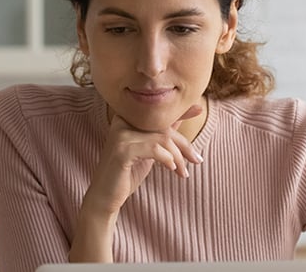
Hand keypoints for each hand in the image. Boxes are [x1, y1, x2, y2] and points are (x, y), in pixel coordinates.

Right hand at [81, 105, 204, 216]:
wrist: (106, 196)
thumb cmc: (127, 173)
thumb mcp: (149, 151)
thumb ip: (164, 134)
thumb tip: (185, 116)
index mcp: (126, 118)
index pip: (159, 113)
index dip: (181, 111)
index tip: (200, 109)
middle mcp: (121, 122)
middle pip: (163, 126)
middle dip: (184, 145)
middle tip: (197, 160)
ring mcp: (120, 135)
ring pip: (162, 139)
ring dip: (178, 157)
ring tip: (183, 172)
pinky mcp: (122, 151)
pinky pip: (154, 149)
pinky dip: (167, 159)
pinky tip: (171, 169)